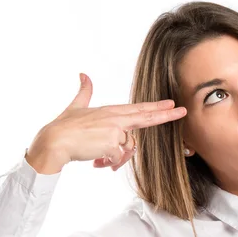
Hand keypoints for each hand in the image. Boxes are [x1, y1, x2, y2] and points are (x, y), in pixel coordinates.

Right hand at [28, 73, 187, 171]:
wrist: (54, 141)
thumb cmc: (64, 127)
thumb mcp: (76, 106)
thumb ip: (84, 91)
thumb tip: (83, 73)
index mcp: (110, 111)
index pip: (138, 108)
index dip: (156, 106)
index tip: (171, 104)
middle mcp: (115, 118)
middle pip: (146, 117)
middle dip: (166, 115)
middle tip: (182, 111)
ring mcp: (115, 130)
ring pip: (127, 149)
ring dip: (115, 158)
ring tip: (100, 158)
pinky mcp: (112, 143)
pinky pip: (118, 158)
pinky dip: (108, 163)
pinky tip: (97, 162)